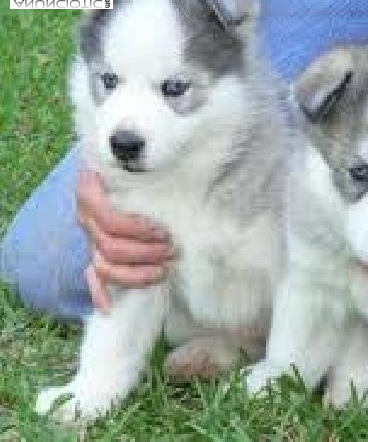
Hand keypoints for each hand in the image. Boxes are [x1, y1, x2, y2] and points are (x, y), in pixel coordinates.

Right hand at [77, 170, 173, 310]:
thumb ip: (149, 167)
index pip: (108, 219)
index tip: (162, 231)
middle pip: (109, 246)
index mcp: (91, 191)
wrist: (123, 167)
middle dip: (145, 253)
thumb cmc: (142, 167)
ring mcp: (89, 239)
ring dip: (136, 274)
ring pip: (104, 267)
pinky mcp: (95, 257)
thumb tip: (177, 177)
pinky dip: (101, 295)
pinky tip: (111, 306)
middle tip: (171, 250)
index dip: (136, 229)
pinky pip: (93, 281)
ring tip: (163, 270)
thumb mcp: (142, 163)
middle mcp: (87, 217)